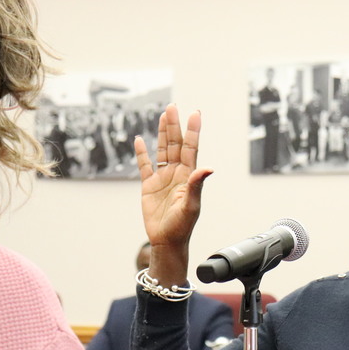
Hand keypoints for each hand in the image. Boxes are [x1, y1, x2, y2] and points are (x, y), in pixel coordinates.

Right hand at [134, 105, 212, 286]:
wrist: (167, 241)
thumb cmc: (182, 227)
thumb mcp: (191, 206)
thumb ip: (196, 185)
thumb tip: (207, 168)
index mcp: (188, 177)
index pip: (191, 148)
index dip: (193, 131)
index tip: (196, 113)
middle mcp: (176, 174)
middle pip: (175, 144)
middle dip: (175, 126)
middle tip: (173, 107)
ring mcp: (162, 179)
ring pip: (162, 150)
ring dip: (162, 133)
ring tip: (164, 115)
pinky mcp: (149, 186)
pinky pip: (145, 166)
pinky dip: (142, 153)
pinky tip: (141, 139)